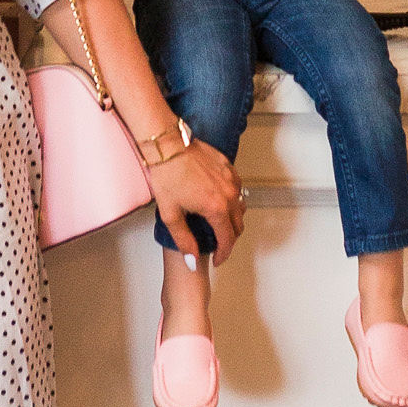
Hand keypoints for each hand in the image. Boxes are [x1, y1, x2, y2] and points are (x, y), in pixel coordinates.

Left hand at [147, 132, 245, 263]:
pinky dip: (233, 200)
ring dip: (233, 220)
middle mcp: (229, 194)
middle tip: (217, 245)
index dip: (223, 254)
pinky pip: (238, 188)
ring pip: (240, 207)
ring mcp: (231, 179)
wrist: (167, 146)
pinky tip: (220, 201)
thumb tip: (192, 261)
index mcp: (216, 208)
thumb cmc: (167, 176)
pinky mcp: (229, 167)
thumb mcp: (171, 214)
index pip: (227, 239)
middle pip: (238, 225)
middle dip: (229, 239)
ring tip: (219, 225)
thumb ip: (184, 241)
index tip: (217, 259)